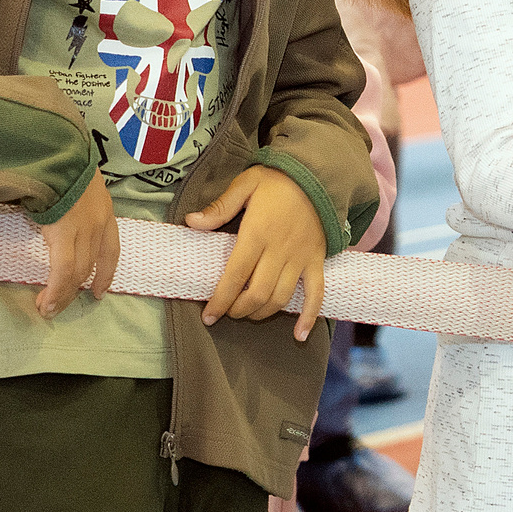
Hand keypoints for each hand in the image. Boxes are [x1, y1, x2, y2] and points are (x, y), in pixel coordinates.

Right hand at [36, 173, 119, 318]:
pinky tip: (47, 302)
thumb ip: (73, 202)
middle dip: (77, 288)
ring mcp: (83, 229)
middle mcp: (99, 223)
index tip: (100, 290)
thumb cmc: (60, 164)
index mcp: (104, 210)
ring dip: (62, 294)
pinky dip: (55, 290)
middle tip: (63, 306)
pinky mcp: (64, 234)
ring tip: (49, 310)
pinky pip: (61, 271)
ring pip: (77, 272)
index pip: (111, 249)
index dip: (106, 272)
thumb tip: (58, 214)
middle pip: (92, 265)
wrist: (55, 152)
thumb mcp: (77, 184)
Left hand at [187, 164, 329, 340]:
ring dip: (262, 313)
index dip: (220, 300)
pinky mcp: (316, 261)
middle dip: (238, 310)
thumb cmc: (279, 180)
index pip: (235, 276)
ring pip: (281, 297)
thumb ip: (219, 206)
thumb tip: (191, 222)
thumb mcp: (246, 184)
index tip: (208, 316)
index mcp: (258, 233)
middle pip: (257, 293)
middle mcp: (280, 250)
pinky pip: (316, 293)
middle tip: (226, 313)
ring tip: (249, 314)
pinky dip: (310, 317)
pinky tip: (299, 336)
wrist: (321, 175)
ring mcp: (301, 258)